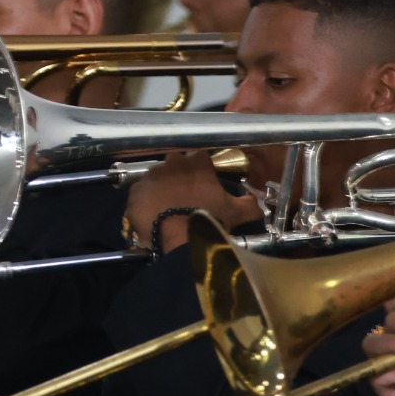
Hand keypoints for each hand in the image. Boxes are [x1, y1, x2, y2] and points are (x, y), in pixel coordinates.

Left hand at [123, 152, 261, 253]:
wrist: (182, 239)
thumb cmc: (210, 219)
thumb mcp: (236, 212)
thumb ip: (249, 204)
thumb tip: (260, 204)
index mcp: (197, 162)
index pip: (199, 156)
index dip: (200, 169)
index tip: (201, 182)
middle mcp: (172, 162)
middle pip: (174, 164)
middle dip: (178, 176)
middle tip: (184, 196)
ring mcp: (150, 175)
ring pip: (155, 179)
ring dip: (160, 190)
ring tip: (166, 208)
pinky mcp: (135, 192)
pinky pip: (140, 196)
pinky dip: (145, 205)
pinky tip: (152, 217)